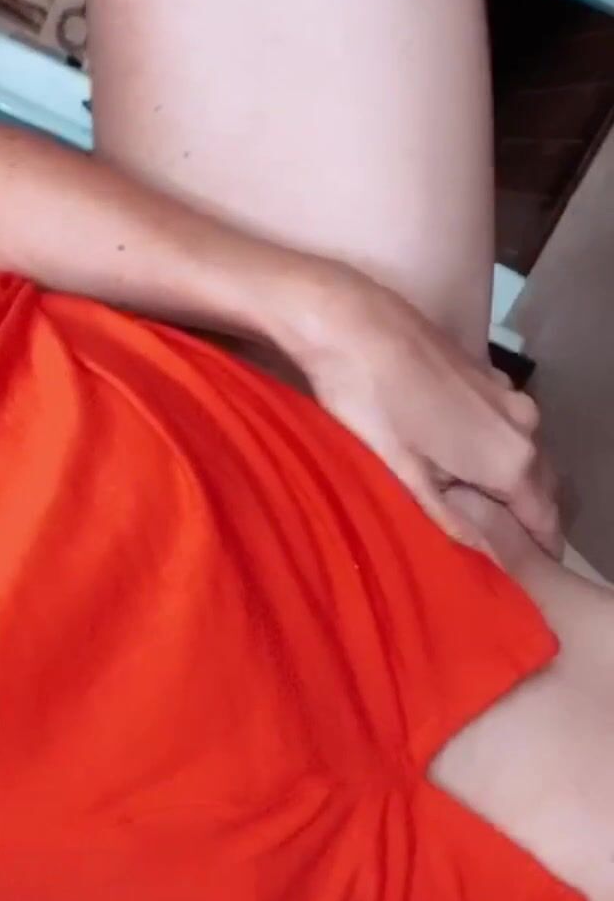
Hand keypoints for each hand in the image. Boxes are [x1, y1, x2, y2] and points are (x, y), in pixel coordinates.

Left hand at [279, 260, 559, 556]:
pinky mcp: (489, 376)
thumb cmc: (372, 404)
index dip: (538, 553)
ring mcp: (510, 396)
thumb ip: (452, 518)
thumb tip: (490, 560)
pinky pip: (506, 428)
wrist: (354, 321)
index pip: (545, 521)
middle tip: (499, 554)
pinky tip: (464, 464)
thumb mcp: (406, 475)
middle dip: (527, 522)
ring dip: (511, 486)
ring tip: (478, 515)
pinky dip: (496, 453)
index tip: (524, 579)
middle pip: (541, 488)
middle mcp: (526, 426)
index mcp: (512, 460)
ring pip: (524, 455)